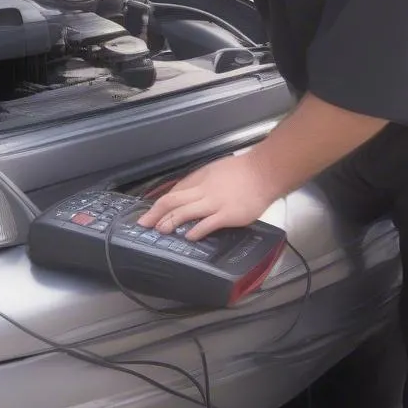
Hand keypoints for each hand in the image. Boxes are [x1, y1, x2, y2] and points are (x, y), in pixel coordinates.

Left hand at [136, 151, 281, 241]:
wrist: (264, 172)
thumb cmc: (242, 171)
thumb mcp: (215, 170)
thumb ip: (200, 181)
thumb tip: (184, 193)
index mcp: (200, 179)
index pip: (175, 191)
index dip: (160, 203)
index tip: (151, 212)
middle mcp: (204, 190)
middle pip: (173, 200)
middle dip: (156, 212)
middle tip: (144, 223)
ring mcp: (215, 203)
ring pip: (186, 212)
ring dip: (170, 221)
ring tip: (160, 230)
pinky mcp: (228, 214)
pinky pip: (208, 223)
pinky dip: (196, 230)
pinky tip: (188, 237)